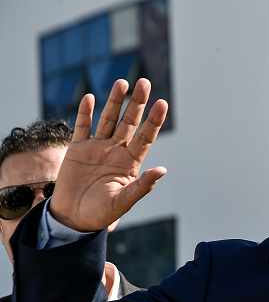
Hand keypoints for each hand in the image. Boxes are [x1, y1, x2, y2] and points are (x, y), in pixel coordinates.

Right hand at [49, 78, 167, 231]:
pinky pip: (82, 127)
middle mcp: (116, 151)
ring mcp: (97, 148)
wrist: (74, 218)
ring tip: (122, 82)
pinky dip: (85, 113)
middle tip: (144, 82)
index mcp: (131, 163)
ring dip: (114, 101)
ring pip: (108, 119)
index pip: (146, 137)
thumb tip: (162, 170)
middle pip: (129, 122)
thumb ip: (142, 186)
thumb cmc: (102, 213)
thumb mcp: (124, 202)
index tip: (162, 104)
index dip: (153, 121)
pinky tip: (90, 98)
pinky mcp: (77, 149)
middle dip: (136, 103)